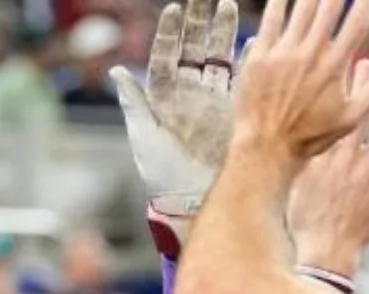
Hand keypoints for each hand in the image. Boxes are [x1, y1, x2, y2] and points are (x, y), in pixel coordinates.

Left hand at [110, 0, 237, 257]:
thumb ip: (133, 102)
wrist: (192, 199)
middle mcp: (187, 94)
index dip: (171, 32)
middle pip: (193, 49)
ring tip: (228, 4)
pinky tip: (251, 37)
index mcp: (163, 97)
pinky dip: (245, 58)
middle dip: (199, 22)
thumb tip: (116, 70)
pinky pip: (239, 79)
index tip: (176, 8)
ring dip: (222, 32)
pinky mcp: (232, 111)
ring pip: (217, 57)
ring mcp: (211, 100)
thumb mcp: (144, 136)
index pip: (167, 55)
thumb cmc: (163, 173)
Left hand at [231, 0, 368, 166]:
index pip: (356, 25)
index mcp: (334, 68)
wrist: (265, 147)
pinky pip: (270, 22)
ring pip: (300, 11)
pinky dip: (278, 3)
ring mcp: (283, 55)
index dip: (363, 4)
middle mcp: (310, 56)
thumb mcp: (348, 119)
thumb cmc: (309, 137)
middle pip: (327, 10)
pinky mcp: (259, 58)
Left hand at [287, 59, 368, 277]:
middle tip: (360, 63)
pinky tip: (301, 110)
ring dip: (329, 101)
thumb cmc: (358, 232)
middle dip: (359, 88)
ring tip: (330, 80)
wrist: (323, 249)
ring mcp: (323, 166)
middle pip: (354, 117)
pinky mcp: (303, 173)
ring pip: (327, 125)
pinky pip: (305, 145)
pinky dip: (306, 127)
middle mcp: (347, 162)